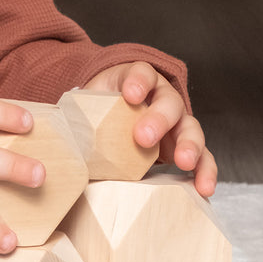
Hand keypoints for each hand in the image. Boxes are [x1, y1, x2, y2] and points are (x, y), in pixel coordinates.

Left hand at [83, 61, 217, 196]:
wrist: (109, 120)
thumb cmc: (96, 112)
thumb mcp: (86, 108)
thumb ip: (79, 117)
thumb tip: (57, 138)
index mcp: (136, 81)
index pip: (141, 73)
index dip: (137, 81)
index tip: (130, 94)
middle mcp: (162, 98)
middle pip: (168, 102)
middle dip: (158, 119)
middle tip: (143, 138)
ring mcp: (177, 123)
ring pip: (191, 129)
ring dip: (190, 145)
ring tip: (185, 163)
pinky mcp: (184, 147)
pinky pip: (202, 158)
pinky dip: (205, 172)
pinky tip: (203, 188)